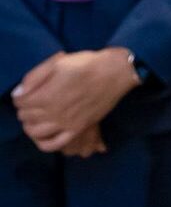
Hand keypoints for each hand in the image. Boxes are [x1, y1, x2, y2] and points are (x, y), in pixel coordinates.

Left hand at [12, 48, 139, 152]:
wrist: (115, 72)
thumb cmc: (87, 64)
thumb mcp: (58, 62)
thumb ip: (34, 77)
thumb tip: (19, 93)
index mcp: (46, 95)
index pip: (19, 102)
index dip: (20, 96)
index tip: (27, 90)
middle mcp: (52, 113)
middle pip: (25, 117)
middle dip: (24, 109)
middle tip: (32, 101)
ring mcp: (65, 124)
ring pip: (35, 132)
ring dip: (30, 124)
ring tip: (36, 116)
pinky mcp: (77, 129)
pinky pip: (53, 144)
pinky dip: (43, 142)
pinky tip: (44, 134)